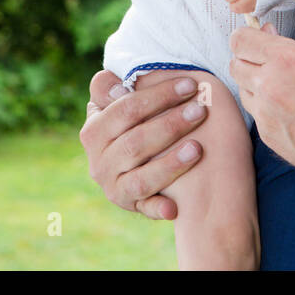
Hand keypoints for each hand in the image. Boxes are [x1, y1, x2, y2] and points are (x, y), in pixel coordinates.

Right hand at [79, 69, 208, 219]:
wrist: (129, 159)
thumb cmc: (131, 120)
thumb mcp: (115, 100)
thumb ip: (110, 86)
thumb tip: (121, 90)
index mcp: (94, 131)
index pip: (125, 109)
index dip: (158, 95)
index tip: (190, 85)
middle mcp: (100, 162)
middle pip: (135, 142)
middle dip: (170, 124)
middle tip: (200, 110)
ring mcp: (114, 186)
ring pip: (141, 178)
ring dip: (170, 164)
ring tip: (198, 148)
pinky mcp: (131, 205)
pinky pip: (145, 209)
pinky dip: (158, 208)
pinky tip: (174, 207)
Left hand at [229, 23, 294, 190]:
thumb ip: (294, 53)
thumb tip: (272, 42)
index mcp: (287, 58)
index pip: (240, 40)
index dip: (247, 38)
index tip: (254, 39)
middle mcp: (270, 84)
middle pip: (235, 64)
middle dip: (248, 61)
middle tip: (267, 62)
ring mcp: (266, 114)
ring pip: (243, 91)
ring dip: (255, 87)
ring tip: (284, 91)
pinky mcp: (268, 138)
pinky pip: (256, 115)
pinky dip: (266, 111)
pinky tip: (291, 114)